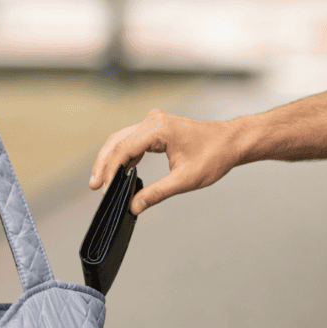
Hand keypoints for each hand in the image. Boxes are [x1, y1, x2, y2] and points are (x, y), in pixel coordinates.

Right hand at [89, 109, 241, 213]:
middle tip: (95, 187)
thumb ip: (156, 193)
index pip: (124, 149)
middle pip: (117, 141)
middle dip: (104, 164)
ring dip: (111, 160)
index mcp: (158, 129)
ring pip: (121, 140)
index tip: (104, 189)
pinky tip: (119, 172)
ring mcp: (153, 122)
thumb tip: (134, 206)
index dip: (111, 170)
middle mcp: (152, 120)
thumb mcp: (185, 180)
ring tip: (102, 181)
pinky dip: (123, 156)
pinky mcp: (156, 127)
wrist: (232, 142)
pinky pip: (132, 140)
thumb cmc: (215, 155)